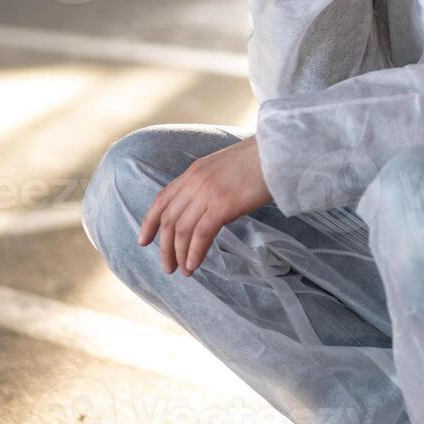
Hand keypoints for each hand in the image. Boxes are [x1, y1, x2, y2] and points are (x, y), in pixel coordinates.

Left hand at [136, 136, 271, 275]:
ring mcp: (207, 193)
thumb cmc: (262, 160)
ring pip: (181, 230)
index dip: (149, 222)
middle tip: (167, 266)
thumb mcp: (227, 167)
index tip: (143, 240)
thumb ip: (212, 183)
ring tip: (183, 271)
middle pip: (168, 219)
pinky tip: (194, 266)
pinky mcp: (222, 205)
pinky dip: (194, 253)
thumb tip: (209, 205)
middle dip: (164, 246)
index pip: (162, 199)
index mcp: (194, 171)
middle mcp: (195, 181)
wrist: (280, 152)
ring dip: (178, 254)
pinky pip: (200, 235)